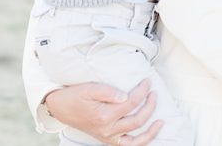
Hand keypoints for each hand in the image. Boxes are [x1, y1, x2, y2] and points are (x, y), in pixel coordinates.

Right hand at [43, 79, 162, 144]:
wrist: (60, 108)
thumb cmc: (75, 96)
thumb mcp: (89, 88)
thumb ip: (108, 91)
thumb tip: (126, 96)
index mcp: (104, 115)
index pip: (131, 102)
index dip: (142, 91)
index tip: (147, 82)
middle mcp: (108, 129)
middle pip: (137, 120)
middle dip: (149, 106)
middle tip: (154, 93)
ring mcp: (108, 137)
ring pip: (136, 139)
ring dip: (150, 131)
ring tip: (161, 121)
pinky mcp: (107, 139)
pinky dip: (140, 142)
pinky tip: (148, 134)